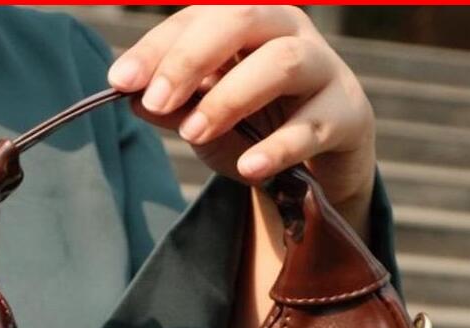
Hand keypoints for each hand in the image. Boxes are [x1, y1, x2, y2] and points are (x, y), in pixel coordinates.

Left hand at [108, 5, 375, 235]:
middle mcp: (289, 32)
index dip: (158, 46)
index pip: (198, 17)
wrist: (320, 168)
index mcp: (249, 21)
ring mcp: (324, 70)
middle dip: (191, 58)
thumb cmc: (258, 129)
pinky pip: (313, 126)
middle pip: (241, 18)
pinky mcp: (348, 115)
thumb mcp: (207, 120)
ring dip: (232, 96)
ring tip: (194, 134)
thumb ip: (173, 107)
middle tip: (157, 101)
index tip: (121, 80)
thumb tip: (131, 95)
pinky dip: (278, 147)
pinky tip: (249, 168)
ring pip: (282, 62)